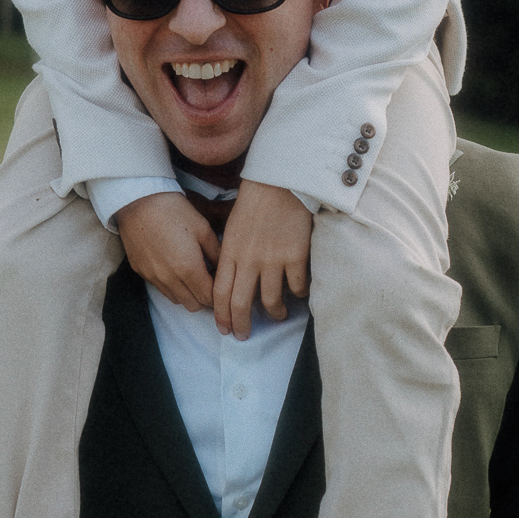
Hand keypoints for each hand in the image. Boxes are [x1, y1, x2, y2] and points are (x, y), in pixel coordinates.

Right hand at [117, 189, 221, 310]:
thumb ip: (217, 253)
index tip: (222, 282)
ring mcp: (153, 278)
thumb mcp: (203, 228)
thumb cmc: (173, 211)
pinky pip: (161, 289)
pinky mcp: (141, 272)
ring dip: (188, 293)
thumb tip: (225, 269)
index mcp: (189, 269)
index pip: (209, 298)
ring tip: (192, 274)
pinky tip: (173, 267)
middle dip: (204, 297)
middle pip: (193, 305)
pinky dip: (171, 285)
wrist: (138, 200)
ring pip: (177, 300)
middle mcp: (170, 279)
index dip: (219, 294)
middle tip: (209, 279)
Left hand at [213, 177, 311, 337]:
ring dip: (274, 313)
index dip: (221, 315)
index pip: (220, 293)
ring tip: (278, 315)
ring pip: (270, 301)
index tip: (224, 328)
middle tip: (244, 335)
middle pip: (241, 303)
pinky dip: (298, 295)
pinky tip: (299, 294)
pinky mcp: (295, 256)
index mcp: (230, 252)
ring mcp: (273, 260)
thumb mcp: (232, 228)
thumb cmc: (254, 201)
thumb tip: (232, 278)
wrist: (280, 182)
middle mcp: (249, 260)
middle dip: (241, 325)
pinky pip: (296, 287)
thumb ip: (231, 254)